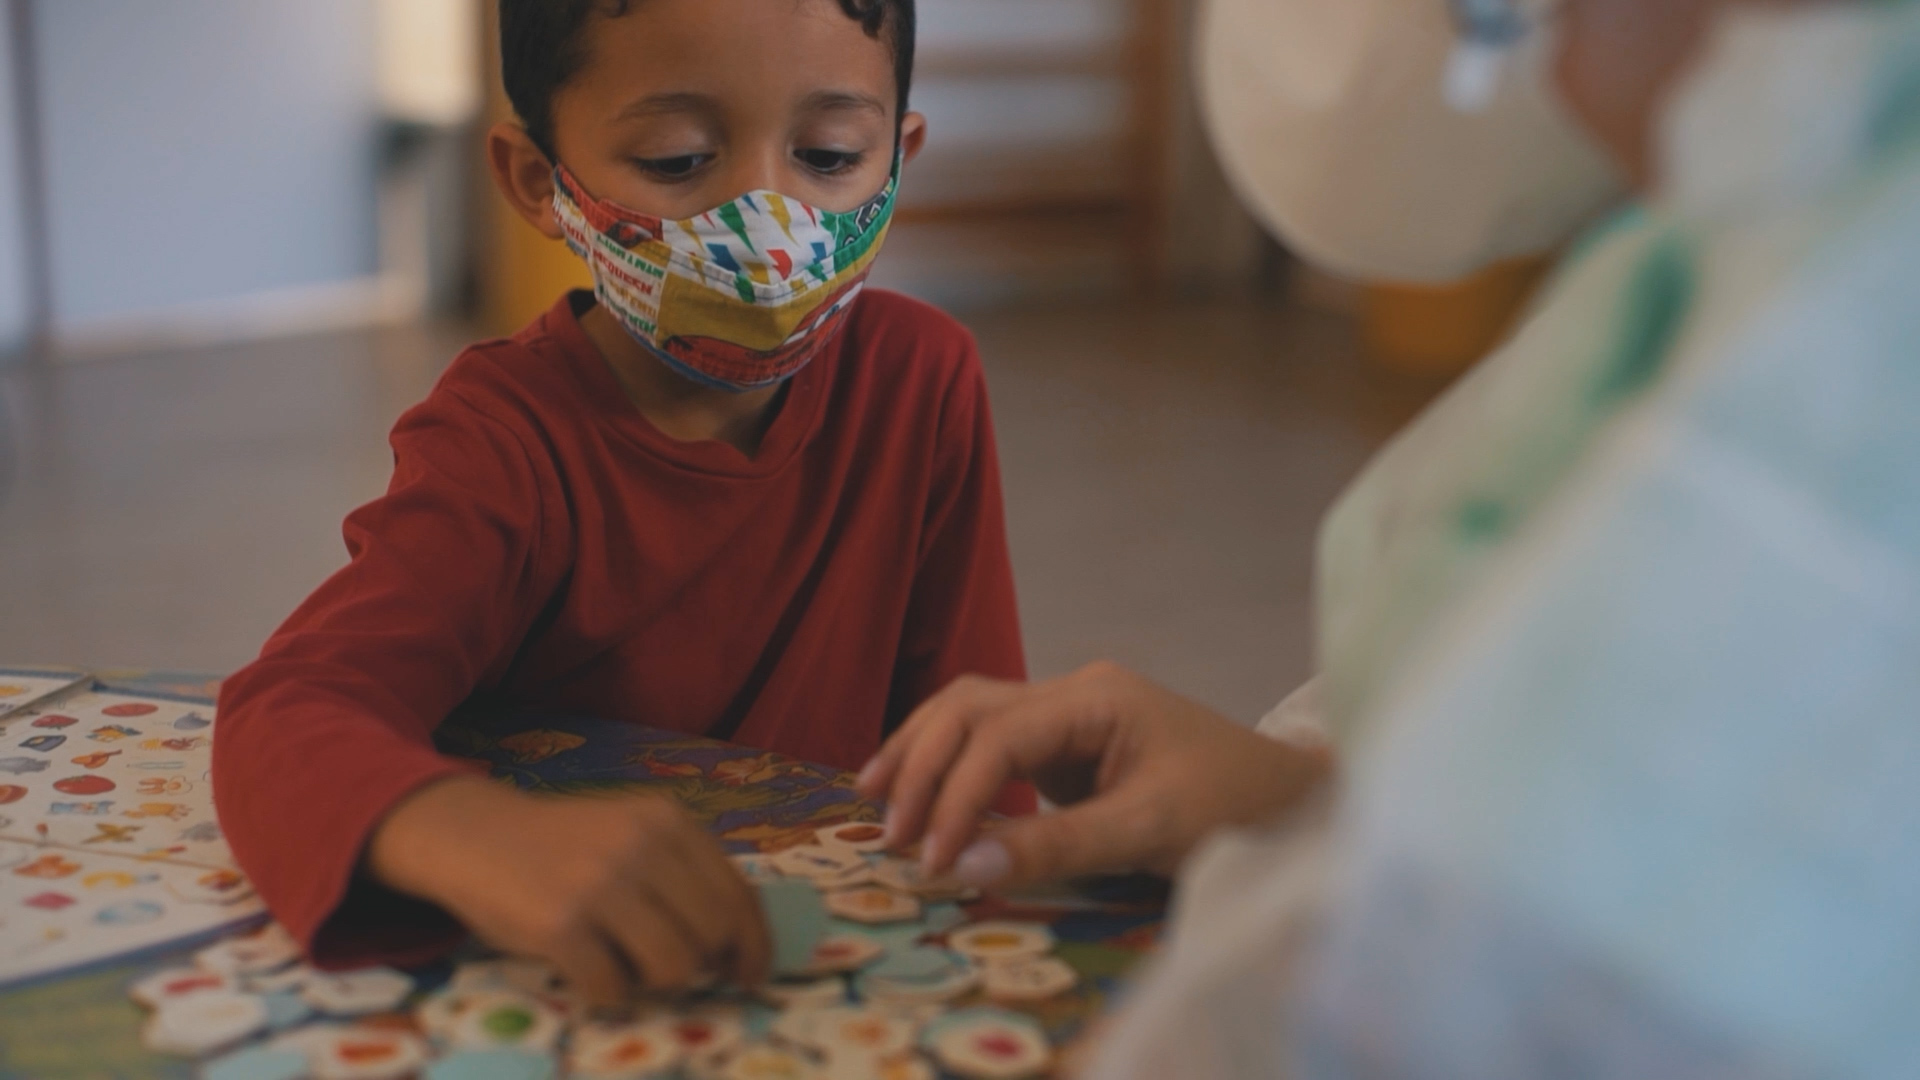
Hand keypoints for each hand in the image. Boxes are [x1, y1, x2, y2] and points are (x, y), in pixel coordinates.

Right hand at [366, 776, 770, 1004]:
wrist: (476, 835)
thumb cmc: (565, 844)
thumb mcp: (634, 833)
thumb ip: (683, 873)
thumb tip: (736, 947)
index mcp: (670, 821)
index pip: (738, 895)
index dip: (753, 945)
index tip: (749, 975)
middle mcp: (642, 846)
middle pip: (712, 937)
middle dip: (699, 964)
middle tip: (669, 967)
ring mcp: (601, 884)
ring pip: (674, 966)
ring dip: (657, 982)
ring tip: (627, 966)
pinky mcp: (560, 925)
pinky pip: (613, 987)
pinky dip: (608, 993)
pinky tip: (589, 972)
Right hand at [858, 662, 1332, 888]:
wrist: (1294, 803)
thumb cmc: (1235, 807)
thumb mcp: (1149, 831)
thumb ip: (1055, 845)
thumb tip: (960, 864)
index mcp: (1095, 697)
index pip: (997, 736)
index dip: (955, 796)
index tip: (933, 859)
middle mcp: (1073, 692)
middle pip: (969, 706)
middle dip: (921, 765)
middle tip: (889, 835)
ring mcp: (1069, 715)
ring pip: (971, 714)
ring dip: (922, 754)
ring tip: (874, 801)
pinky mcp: (1068, 747)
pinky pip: (992, 745)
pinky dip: (950, 767)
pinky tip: (919, 797)